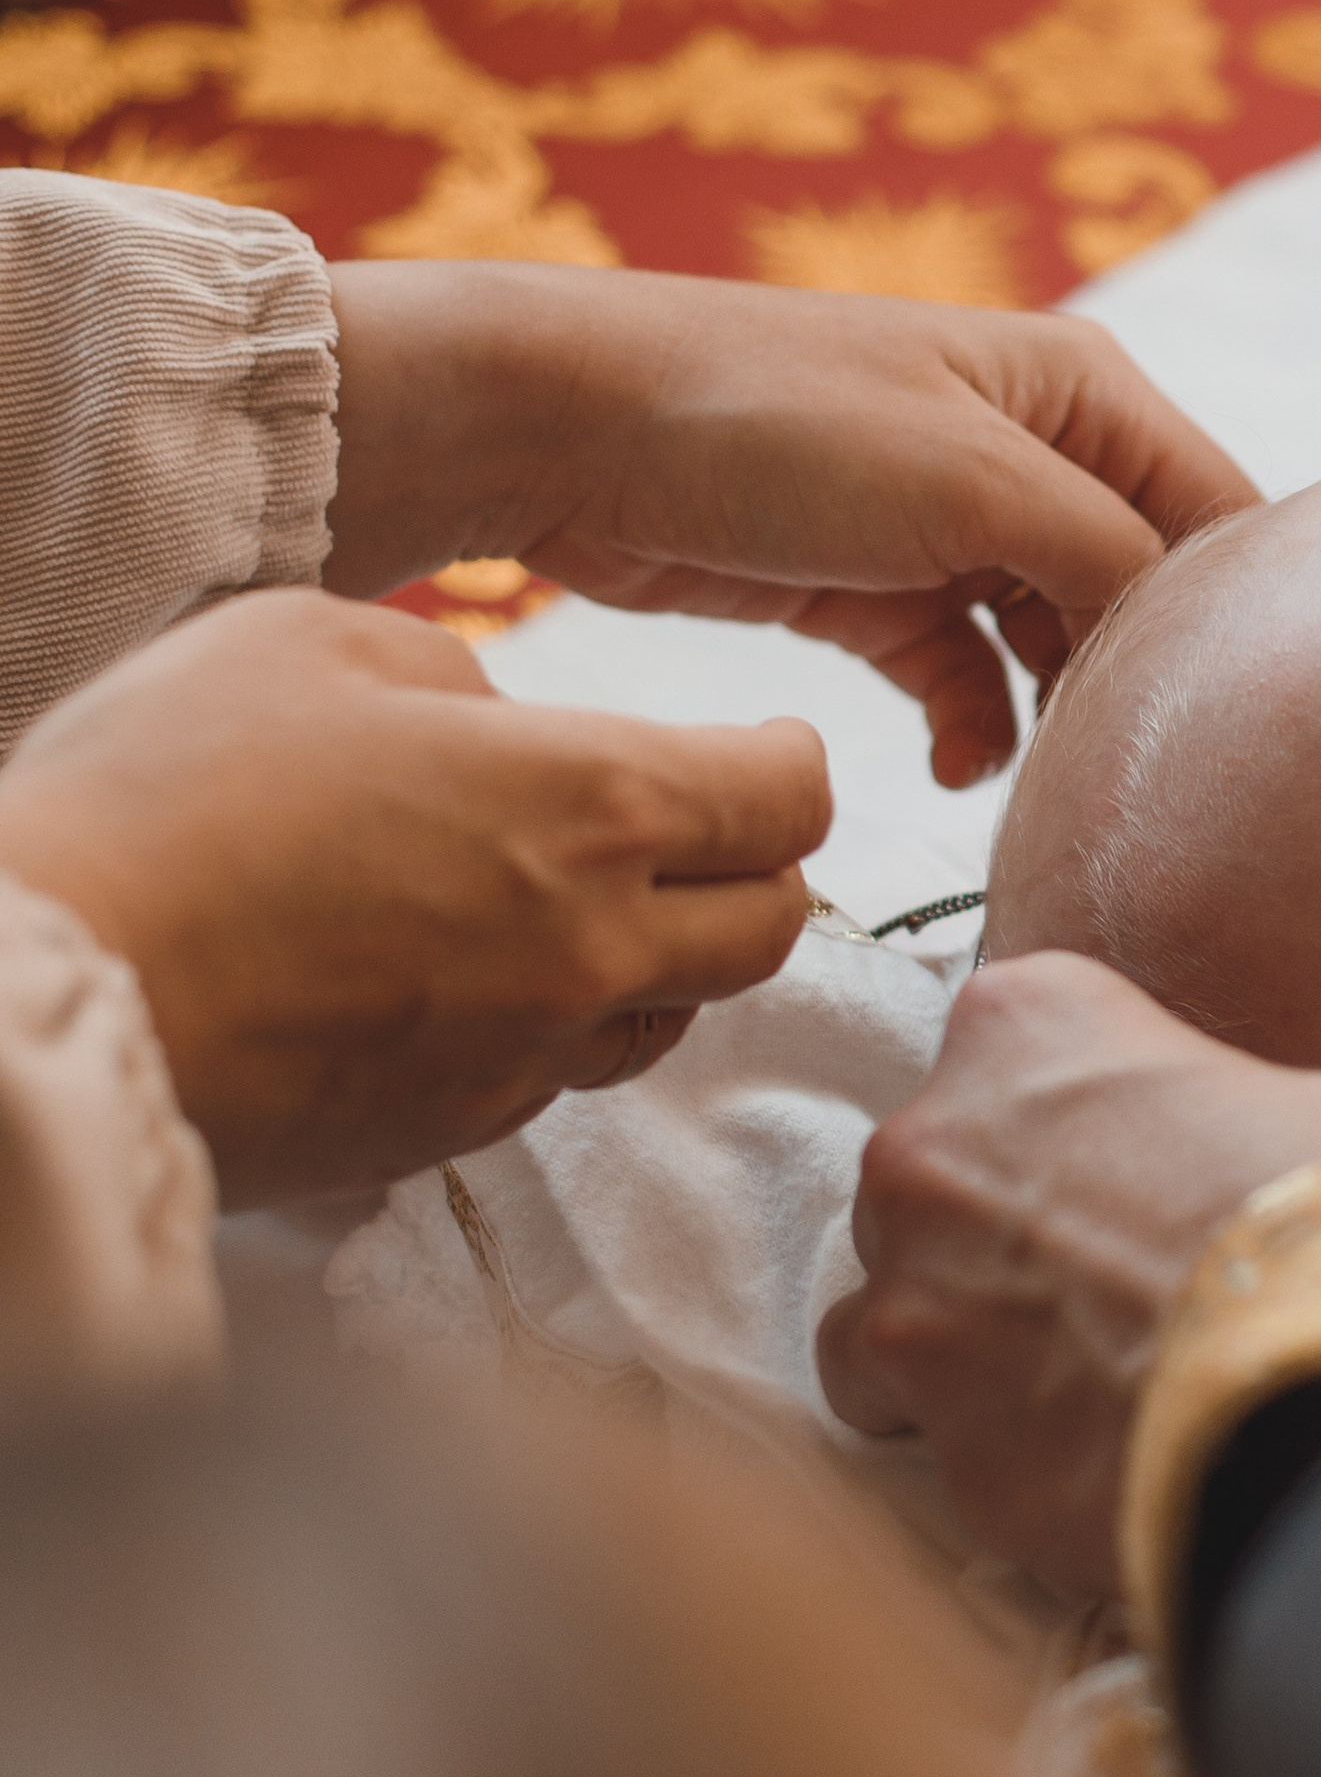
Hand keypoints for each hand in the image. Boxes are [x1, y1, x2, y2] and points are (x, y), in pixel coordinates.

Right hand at [0, 592, 826, 1205]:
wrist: (54, 988)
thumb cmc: (167, 792)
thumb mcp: (313, 642)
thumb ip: (453, 672)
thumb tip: (501, 725)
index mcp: (590, 809)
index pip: (791, 802)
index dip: (786, 763)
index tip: (758, 744)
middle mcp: (593, 950)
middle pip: (771, 928)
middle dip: (750, 867)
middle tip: (687, 821)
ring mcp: (527, 1059)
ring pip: (670, 1015)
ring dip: (654, 955)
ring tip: (565, 897)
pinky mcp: (451, 1134)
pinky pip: (554, 1075)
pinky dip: (548, 1021)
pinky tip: (462, 970)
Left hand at [326, 269, 1259, 786]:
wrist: (569, 434)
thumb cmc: (774, 424)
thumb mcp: (977, 482)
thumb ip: (1108, 560)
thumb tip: (1183, 649)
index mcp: (1082, 391)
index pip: (1220, 516)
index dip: (1238, 620)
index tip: (1228, 726)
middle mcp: (1035, 450)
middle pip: (1143, 591)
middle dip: (1139, 683)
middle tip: (1137, 782)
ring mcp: (956, 524)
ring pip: (1056, 645)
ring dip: (1056, 719)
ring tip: (1044, 786)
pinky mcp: (879, 591)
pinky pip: (967, 677)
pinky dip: (974, 726)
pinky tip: (958, 770)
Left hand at [818, 953, 1320, 1600]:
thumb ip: (1236, 1109)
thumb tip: (1268, 1176)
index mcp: (1024, 1022)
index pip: (1010, 1040)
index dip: (1085, 1115)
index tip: (1145, 1160)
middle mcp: (930, 1154)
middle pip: (926, 1190)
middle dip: (999, 1237)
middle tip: (1116, 1282)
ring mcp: (920, 1313)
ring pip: (880, 1333)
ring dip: (959, 1357)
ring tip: (1079, 1392)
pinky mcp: (952, 1457)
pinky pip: (960, 1461)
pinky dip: (1017, 1470)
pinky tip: (1109, 1475)